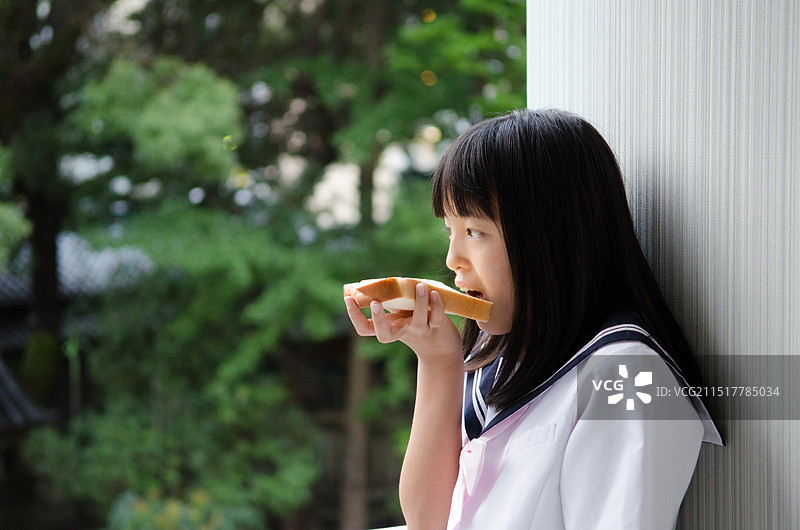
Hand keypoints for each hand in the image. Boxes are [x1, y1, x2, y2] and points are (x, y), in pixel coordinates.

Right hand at [344, 282, 462, 364]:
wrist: (441, 347)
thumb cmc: (415, 322)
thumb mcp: (399, 313)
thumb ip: (389, 300)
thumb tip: (371, 281)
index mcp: (388, 327)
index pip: (364, 329)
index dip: (354, 317)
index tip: (348, 298)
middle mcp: (401, 332)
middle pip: (384, 335)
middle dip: (379, 319)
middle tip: (374, 302)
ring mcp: (420, 331)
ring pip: (418, 321)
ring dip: (419, 302)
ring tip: (418, 285)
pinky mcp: (438, 328)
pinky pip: (437, 318)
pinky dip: (436, 305)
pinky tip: (434, 293)